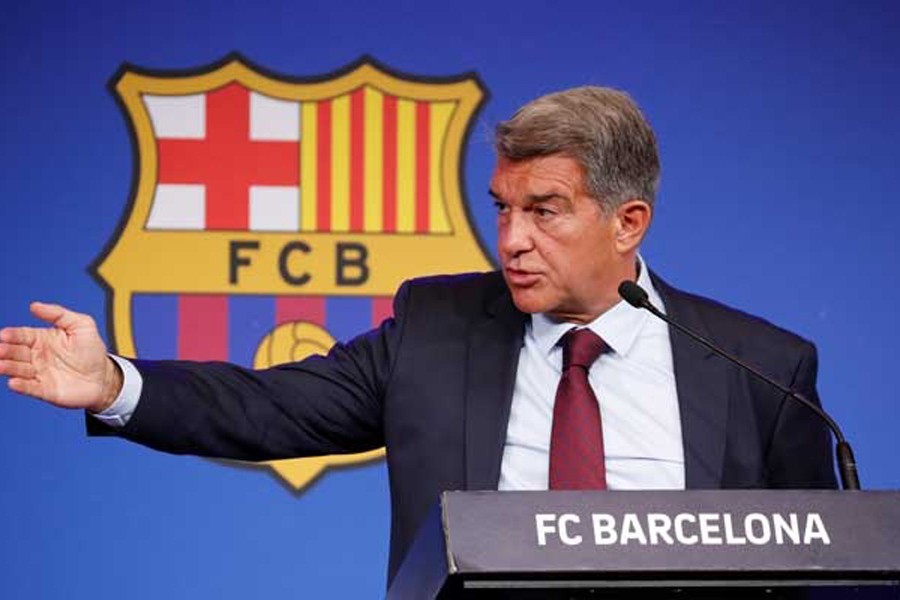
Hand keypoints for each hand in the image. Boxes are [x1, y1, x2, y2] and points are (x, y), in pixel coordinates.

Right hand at [0, 302, 120, 412]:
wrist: (105, 377)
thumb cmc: (92, 350)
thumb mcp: (82, 325)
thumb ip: (59, 314)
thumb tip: (34, 306)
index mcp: (42, 339)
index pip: (22, 335)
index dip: (12, 335)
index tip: (4, 335)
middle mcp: (37, 356)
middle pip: (15, 352)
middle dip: (5, 350)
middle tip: (0, 350)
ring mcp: (39, 373)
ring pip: (18, 370)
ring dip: (8, 367)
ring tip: (0, 365)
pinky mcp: (45, 390)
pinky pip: (30, 388)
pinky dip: (21, 386)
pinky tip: (13, 383)